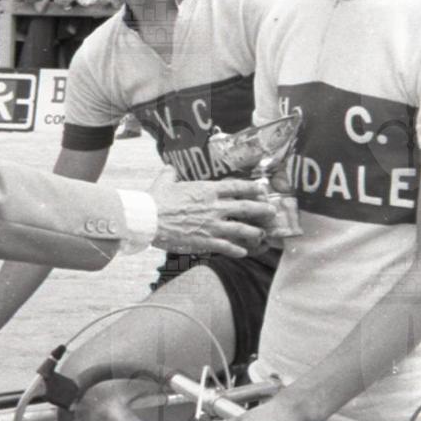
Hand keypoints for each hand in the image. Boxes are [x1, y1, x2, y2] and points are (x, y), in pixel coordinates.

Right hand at [146, 171, 272, 255]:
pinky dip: (236, 250)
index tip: (261, 189)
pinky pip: (226, 246)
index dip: (251, 188)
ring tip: (262, 235)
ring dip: (254, 232)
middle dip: (261, 209)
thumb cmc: (155, 199)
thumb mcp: (164, 181)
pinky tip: (243, 252)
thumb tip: (169, 168)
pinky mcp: (205, 241)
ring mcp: (211, 225)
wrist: (148, 218)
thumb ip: (170, 174)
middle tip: (272, 211)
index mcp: (207, 190)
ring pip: (241, 229)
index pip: (236, 187)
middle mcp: (214, 206)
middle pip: (245, 207)